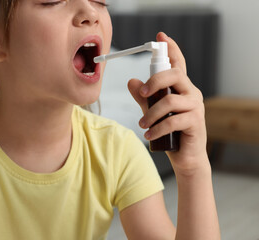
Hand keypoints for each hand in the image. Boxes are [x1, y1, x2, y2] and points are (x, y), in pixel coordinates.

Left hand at [128, 32, 208, 175]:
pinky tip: (149, 134)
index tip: (161, 36)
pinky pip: (173, 120)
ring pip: (171, 100)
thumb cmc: (170, 131)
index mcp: (182, 87)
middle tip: (141, 93)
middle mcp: (191, 93)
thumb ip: (144, 97)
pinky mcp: (196, 122)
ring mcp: (195, 107)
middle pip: (176, 74)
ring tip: (141, 124)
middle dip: (155, 81)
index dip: (171, 49)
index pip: (178, 64)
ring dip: (152, 113)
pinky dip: (157, 127)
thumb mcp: (153, 111)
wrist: (185, 157)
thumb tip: (131, 81)